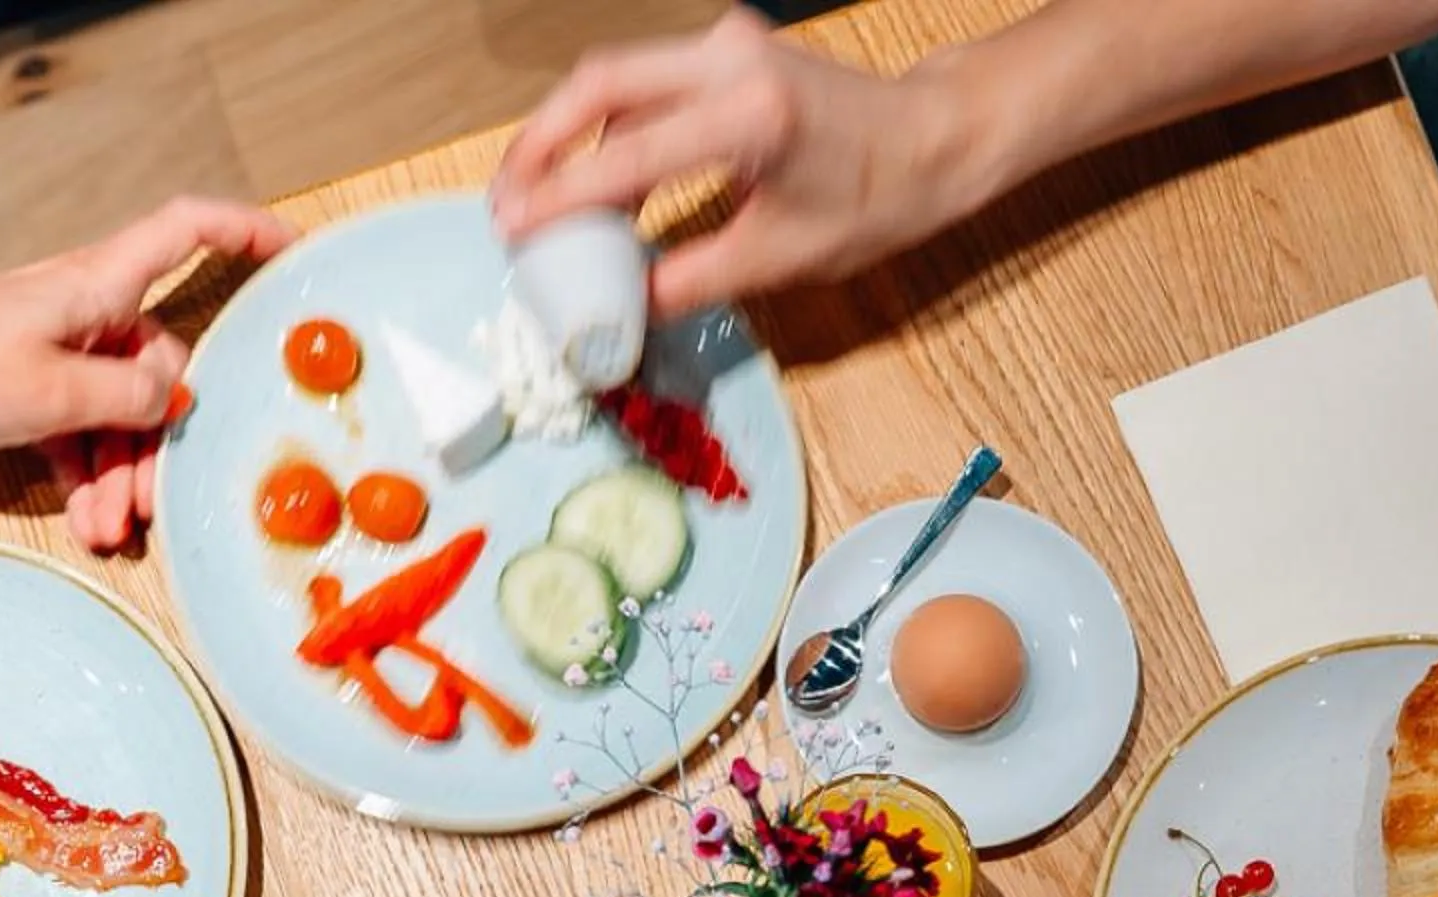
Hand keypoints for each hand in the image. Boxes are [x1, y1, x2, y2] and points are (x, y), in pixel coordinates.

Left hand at [0, 197, 293, 550]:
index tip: (291, 251)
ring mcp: (55, 348)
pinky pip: (79, 430)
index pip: (186, 232)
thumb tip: (176, 401)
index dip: (243, 232)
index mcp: (98, 285)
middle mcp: (84, 309)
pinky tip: (86, 520)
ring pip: (117, 411)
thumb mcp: (53, 391)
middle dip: (156, 442)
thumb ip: (129, 398)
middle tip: (148, 507)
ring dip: (118, 474)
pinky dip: (85, 474)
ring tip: (107, 532)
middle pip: (155, 368)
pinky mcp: (26, 386)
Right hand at [490, 9, 976, 317]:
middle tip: (503, 205)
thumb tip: (621, 311)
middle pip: (598, 83)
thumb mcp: (779, 259)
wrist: (934, 139)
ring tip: (539, 202)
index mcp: (748, 115)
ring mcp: (726, 45)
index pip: (626, 156)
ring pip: (617, 81)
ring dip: (570, 137)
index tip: (513, 232)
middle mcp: (729, 60)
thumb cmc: (874, 199)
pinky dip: (612, 132)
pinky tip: (598, 185)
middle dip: (539, 144)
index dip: (560, 198)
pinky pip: (648, 86)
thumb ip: (689, 281)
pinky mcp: (727, 51)